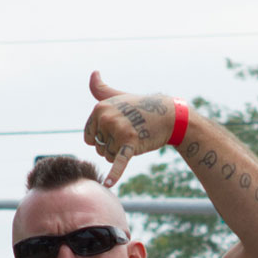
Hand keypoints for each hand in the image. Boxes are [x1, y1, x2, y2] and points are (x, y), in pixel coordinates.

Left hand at [84, 71, 175, 187]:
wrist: (168, 115)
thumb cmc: (141, 108)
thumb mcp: (118, 96)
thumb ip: (102, 90)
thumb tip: (93, 72)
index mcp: (99, 108)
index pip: (89, 137)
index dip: (102, 139)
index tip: (116, 129)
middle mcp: (106, 117)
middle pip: (99, 148)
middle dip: (112, 147)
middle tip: (129, 133)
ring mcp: (118, 129)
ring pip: (109, 156)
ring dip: (120, 154)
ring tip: (134, 138)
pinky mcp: (130, 143)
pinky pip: (119, 162)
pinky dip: (115, 174)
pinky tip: (108, 185)